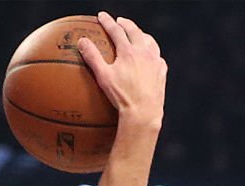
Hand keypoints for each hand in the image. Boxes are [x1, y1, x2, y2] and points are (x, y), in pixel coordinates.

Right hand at [78, 11, 166, 129]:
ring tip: (137, 35)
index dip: (108, 22)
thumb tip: (82, 41)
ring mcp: (155, 61)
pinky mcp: (161, 71)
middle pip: (135, 31)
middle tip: (120, 21)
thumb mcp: (103, 76)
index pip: (116, 31)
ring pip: (150, 41)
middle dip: (126, 24)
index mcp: (128, 51)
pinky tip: (150, 57)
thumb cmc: (121, 96)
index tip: (101, 16)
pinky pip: (158, 57)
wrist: (143, 111)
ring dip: (142, 35)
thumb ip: (92, 57)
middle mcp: (144, 52)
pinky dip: (152, 52)